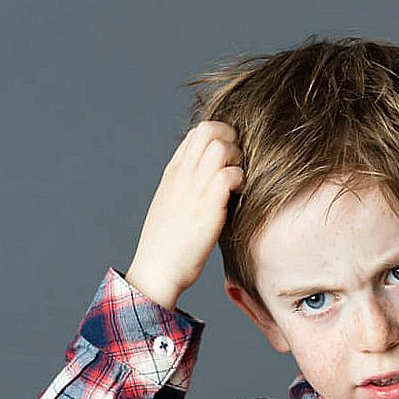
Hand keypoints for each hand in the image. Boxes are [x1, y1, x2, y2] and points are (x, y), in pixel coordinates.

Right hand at [126, 120, 244, 308]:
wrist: (157, 270)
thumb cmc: (168, 244)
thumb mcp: (172, 205)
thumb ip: (187, 187)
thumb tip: (211, 180)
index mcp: (173, 173)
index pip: (196, 133)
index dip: (218, 138)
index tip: (228, 159)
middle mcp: (182, 175)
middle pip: (208, 129)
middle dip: (231, 139)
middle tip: (238, 164)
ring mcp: (193, 189)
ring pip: (221, 147)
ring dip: (237, 159)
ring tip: (238, 181)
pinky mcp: (207, 207)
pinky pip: (229, 175)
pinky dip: (240, 180)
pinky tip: (239, 196)